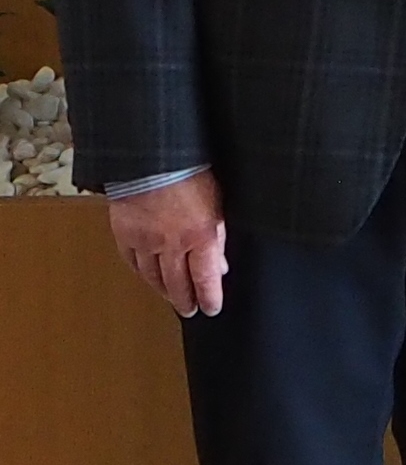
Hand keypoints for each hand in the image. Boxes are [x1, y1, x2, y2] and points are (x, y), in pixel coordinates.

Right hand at [108, 168, 227, 316]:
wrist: (153, 155)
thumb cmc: (190, 171)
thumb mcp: (217, 202)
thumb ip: (218, 235)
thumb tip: (220, 264)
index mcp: (200, 235)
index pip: (206, 279)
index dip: (209, 298)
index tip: (212, 307)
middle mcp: (172, 244)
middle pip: (178, 285)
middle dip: (186, 301)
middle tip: (190, 309)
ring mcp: (146, 242)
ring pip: (154, 278)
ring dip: (164, 290)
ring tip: (171, 297)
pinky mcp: (126, 235)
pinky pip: (133, 263)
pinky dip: (142, 273)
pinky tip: (148, 276)